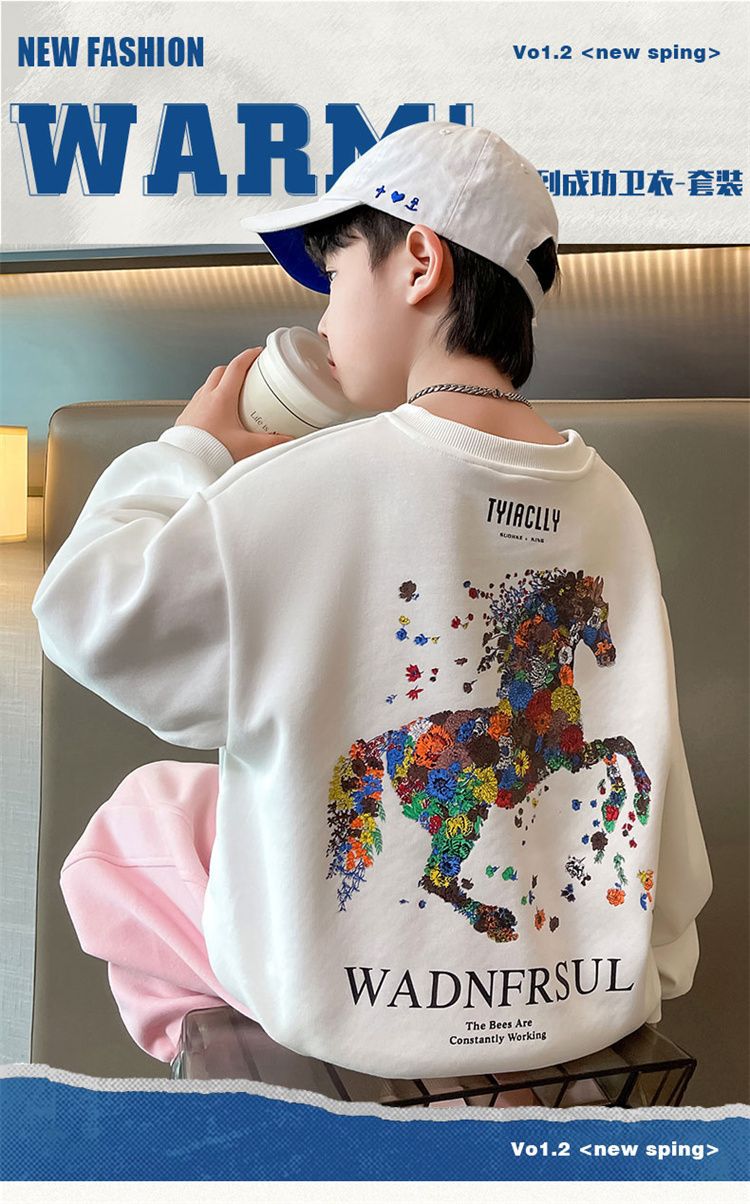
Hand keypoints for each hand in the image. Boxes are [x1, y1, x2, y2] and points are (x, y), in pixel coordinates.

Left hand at [175, 346, 293, 461]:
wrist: (186, 463)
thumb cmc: (210, 453)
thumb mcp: (247, 447)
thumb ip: (271, 443)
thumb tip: (288, 440)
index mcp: (221, 398)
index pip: (236, 367)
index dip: (248, 356)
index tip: (257, 352)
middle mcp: (205, 397)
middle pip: (221, 371)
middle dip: (235, 367)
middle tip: (248, 373)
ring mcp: (194, 406)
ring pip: (208, 384)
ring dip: (221, 383)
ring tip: (234, 394)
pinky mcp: (186, 417)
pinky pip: (199, 400)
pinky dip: (210, 399)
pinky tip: (217, 413)